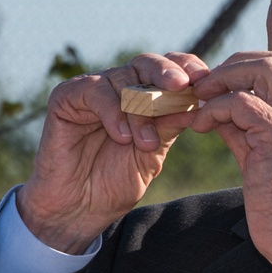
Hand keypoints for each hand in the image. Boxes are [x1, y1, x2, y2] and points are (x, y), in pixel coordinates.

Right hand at [17, 53, 208, 252]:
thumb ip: (171, 125)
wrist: (79, 208)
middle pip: (147, 64)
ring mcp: (94, 90)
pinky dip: (112, 111)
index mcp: (145, 96)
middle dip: (167, 73)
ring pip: (124, 80)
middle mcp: (120, 87)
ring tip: (145, 143)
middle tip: (181, 85)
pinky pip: (95, 90)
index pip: (169, 69)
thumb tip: (202, 103)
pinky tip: (121, 135)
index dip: (187, 68)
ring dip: (140, 111)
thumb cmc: (115, 181)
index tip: (204, 80)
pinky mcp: (67, 97)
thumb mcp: (153, 153)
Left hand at [190, 52, 271, 272]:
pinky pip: (241, 104)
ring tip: (201, 97)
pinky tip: (200, 125)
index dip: (256, 67)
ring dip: (226, 78)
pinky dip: (215, 109)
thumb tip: (221, 111)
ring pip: (263, 70)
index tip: (228, 83)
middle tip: (209, 83)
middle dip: (239, 64)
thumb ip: (250, 132)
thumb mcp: (269, 161)